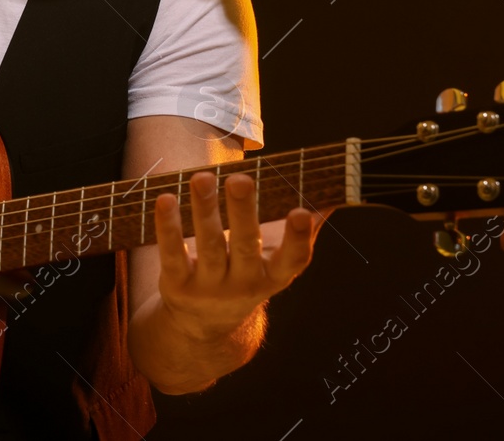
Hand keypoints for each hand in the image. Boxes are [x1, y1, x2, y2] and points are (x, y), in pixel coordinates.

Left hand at [152, 171, 325, 338]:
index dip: (298, 238)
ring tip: (201, 177)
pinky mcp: (177, 285)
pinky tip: (166, 199)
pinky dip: (168, 228)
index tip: (302, 211)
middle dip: (243, 213)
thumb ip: (304, 228)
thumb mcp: (276, 261)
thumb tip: (337, 192)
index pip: (291, 261)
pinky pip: (172, 255)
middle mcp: (243, 284)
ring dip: (205, 210)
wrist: (205, 327)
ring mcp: (209, 288)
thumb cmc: (248, 275)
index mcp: (273, 277)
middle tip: (241, 179)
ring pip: (208, 246)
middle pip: (244, 246)